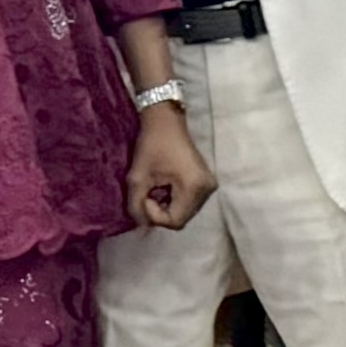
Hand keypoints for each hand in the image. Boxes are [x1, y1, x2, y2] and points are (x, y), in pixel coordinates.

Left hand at [126, 96, 212, 235]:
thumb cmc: (151, 145)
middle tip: (148, 192)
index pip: (175, 221)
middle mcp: (207, 190)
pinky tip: (165, 185)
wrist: (166, 121)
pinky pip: (188, 202)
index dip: (155, 215)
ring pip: (185, 211)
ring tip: (156, 187)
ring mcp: (209, 186)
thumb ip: (136, 205)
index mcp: (194, 188)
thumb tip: (142, 225)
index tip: (145, 195)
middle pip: (181, 218)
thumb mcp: (137, 177)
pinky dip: (174, 199)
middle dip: (161, 211)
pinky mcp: (206, 182)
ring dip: (167, 205)